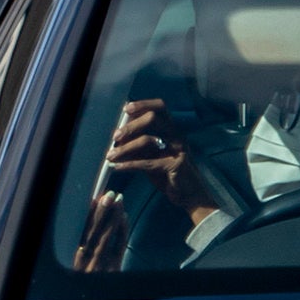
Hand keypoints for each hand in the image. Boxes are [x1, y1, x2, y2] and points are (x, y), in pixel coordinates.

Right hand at [73, 188, 127, 273]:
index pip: (83, 230)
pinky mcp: (112, 270)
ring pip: (106, 236)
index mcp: (75, 258)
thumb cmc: (82, 290)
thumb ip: (81, 253)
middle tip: (109, 194)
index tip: (94, 198)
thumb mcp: (78, 271)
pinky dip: (121, 232)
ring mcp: (99, 265)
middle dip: (102, 211)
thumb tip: (88, 226)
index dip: (89, 213)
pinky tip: (123, 218)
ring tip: (118, 200)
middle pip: (94, 230)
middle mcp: (85, 260)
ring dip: (112, 217)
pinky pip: (118, 247)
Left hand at [98, 97, 213, 219]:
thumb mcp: (151, 156)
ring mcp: (177, 150)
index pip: (160, 108)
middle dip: (131, 126)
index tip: (127, 108)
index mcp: (171, 130)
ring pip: (148, 140)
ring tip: (110, 156)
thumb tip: (117, 138)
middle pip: (153, 118)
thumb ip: (138, 145)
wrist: (189, 195)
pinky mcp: (175, 166)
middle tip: (115, 137)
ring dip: (125, 148)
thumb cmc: (168, 174)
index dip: (144, 104)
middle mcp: (176, 136)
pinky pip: (148, 163)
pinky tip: (117, 167)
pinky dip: (130, 164)